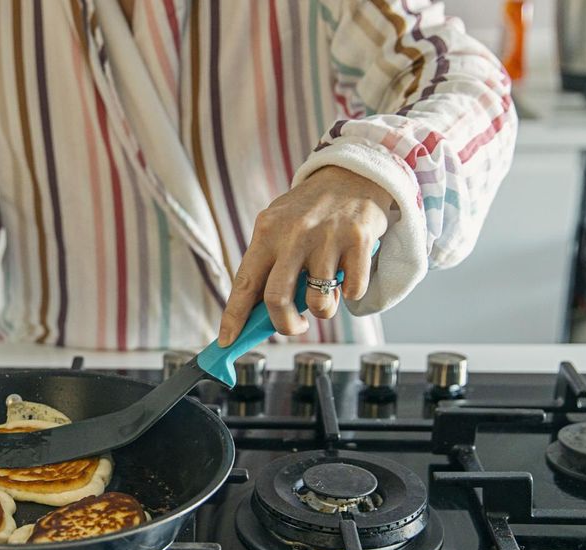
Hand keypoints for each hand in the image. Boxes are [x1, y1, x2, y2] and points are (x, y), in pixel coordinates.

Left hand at [218, 166, 391, 344]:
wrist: (355, 172)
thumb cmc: (312, 209)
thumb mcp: (280, 226)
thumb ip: (269, 263)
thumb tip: (256, 313)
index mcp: (267, 231)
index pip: (244, 283)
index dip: (233, 317)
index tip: (226, 340)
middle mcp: (294, 234)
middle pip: (277, 299)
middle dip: (285, 325)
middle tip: (293, 326)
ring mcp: (327, 237)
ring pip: (318, 302)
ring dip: (322, 310)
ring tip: (326, 293)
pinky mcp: (359, 241)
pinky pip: (352, 291)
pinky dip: (351, 294)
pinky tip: (348, 274)